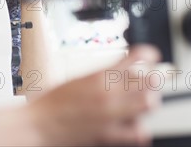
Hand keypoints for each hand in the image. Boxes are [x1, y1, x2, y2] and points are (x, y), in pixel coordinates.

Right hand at [29, 45, 160, 145]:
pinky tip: (133, 126)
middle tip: (149, 82)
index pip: (137, 58)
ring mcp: (111, 114)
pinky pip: (139, 133)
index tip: (152, 57)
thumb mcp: (78, 80)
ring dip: (147, 103)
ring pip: (149, 104)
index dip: (149, 55)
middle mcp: (108, 92)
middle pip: (150, 81)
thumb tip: (120, 72)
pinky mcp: (109, 135)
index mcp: (99, 75)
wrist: (38, 125)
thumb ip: (102, 76)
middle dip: (152, 81)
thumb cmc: (52, 103)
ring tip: (141, 103)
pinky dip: (139, 130)